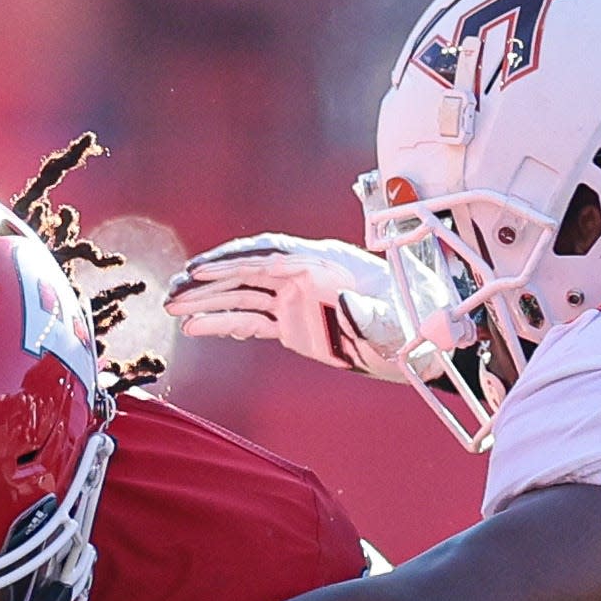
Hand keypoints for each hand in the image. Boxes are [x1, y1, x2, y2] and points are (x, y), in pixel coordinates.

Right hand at [166, 234, 422, 381]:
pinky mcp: (294, 324)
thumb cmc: (423, 327)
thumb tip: (350, 304)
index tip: (201, 270)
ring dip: (207, 301)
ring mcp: (299, 298)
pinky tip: (194, 328)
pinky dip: (223, 324)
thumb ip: (379, 315)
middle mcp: (308, 274)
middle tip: (172, 291)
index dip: (236, 261)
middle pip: (249, 270)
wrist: (430, 345)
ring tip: (170, 308)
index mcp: (329, 263)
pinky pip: (252, 320)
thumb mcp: (407, 323)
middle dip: (210, 280)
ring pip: (244, 294)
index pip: (272, 256)